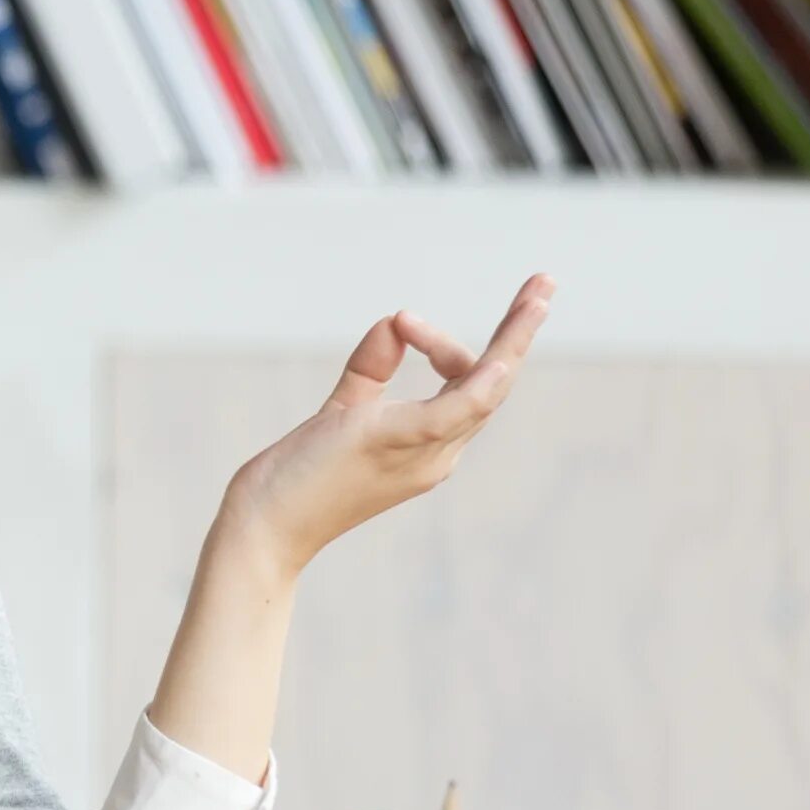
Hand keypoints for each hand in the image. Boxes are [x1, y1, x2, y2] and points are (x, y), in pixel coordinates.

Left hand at [218, 273, 554, 582]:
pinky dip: (478, 384)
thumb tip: (391, 323)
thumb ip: (371, 369)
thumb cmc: (298, 476)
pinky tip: (501, 359)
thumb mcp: (343, 409)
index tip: (401, 321)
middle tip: (544, 283)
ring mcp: (421, 452)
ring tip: (540, 293)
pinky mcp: (395, 443)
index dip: (442, 345)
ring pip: (486, 389)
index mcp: (428, 446)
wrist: (265, 526)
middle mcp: (436, 453)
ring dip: (514, 338)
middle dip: (519, 333)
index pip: (464, 385)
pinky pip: (452, 413)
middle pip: (493, 384)